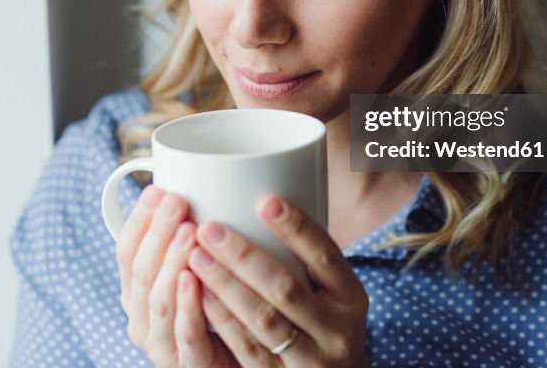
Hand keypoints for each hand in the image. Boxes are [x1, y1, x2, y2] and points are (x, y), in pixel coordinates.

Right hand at [115, 185, 239, 367]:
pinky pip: (186, 334)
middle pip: (140, 272)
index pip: (126, 252)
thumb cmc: (220, 314)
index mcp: (137, 295)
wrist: (241, 363)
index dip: (139, 220)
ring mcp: (163, 346)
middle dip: (157, 233)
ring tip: (189, 231)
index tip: (157, 189)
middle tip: (177, 201)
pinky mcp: (191, 365)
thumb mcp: (199, 273)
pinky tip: (194, 279)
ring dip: (172, 261)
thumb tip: (199, 182)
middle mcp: (142, 320)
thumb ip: (191, 241)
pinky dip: (188, 305)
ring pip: (157, 301)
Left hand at [188, 195, 370, 366]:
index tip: (265, 200)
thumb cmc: (322, 325)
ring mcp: (312, 360)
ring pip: (264, 320)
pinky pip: (249, 350)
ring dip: (226, 285)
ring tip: (196, 256)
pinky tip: (202, 295)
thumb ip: (304, 260)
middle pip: (286, 287)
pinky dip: (223, 320)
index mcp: (351, 296)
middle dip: (244, 256)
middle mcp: (337, 329)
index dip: (297, 227)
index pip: (325, 255)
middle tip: (209, 228)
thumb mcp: (331, 295)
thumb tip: (259, 195)